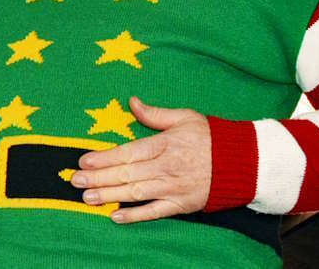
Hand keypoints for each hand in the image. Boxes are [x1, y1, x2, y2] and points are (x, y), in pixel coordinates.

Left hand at [71, 96, 210, 222]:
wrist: (243, 163)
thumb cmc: (211, 137)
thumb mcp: (184, 117)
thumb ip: (155, 114)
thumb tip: (131, 102)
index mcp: (165, 145)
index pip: (128, 152)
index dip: (104, 158)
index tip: (83, 160)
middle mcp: (167, 168)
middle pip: (127, 174)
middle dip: (98, 178)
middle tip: (75, 180)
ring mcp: (174, 188)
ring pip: (136, 193)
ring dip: (109, 196)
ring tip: (87, 197)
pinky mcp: (182, 204)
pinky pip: (154, 212)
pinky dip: (135, 216)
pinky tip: (115, 216)